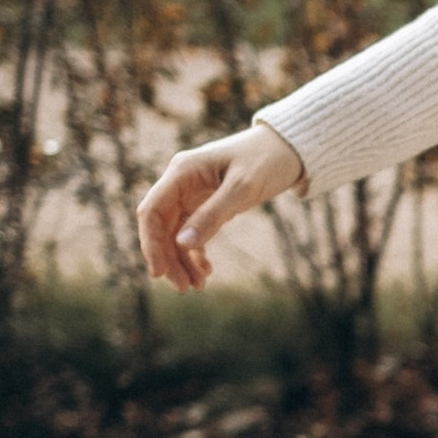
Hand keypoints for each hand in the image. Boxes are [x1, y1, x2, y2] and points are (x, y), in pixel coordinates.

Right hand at [137, 123, 304, 289]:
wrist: (287, 148)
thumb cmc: (266, 160)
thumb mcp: (242, 188)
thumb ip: (212, 215)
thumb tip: (182, 244)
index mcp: (182, 172)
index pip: (151, 211)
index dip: (150, 243)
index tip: (158, 273)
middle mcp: (181, 182)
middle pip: (161, 226)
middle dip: (169, 259)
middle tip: (186, 288)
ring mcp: (192, 194)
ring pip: (175, 233)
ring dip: (182, 261)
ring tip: (198, 285)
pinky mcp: (206, 204)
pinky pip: (192, 232)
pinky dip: (196, 253)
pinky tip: (206, 270)